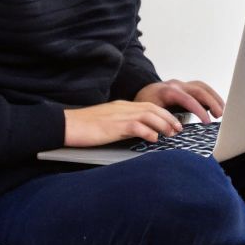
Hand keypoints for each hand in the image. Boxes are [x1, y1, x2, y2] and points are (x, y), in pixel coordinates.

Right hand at [63, 100, 184, 146]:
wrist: (66, 125)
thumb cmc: (83, 126)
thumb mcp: (106, 122)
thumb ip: (121, 124)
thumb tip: (136, 132)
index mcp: (121, 106)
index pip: (148, 106)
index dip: (163, 113)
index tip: (173, 122)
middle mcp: (123, 107)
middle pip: (153, 108)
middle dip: (168, 118)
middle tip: (178, 128)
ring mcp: (119, 115)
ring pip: (148, 115)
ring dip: (163, 124)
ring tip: (171, 133)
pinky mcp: (114, 126)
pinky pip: (136, 126)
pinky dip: (148, 131)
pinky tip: (154, 138)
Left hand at [134, 78, 224, 121]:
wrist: (139, 94)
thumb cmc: (143, 106)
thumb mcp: (150, 114)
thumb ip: (163, 120)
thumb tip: (176, 131)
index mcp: (168, 91)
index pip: (188, 99)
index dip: (199, 111)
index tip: (207, 122)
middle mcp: (176, 85)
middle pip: (199, 90)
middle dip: (212, 102)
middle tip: (220, 115)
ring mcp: (181, 84)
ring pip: (202, 87)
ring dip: (214, 97)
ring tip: (222, 110)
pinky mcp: (185, 87)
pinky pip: (200, 88)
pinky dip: (210, 95)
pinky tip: (215, 105)